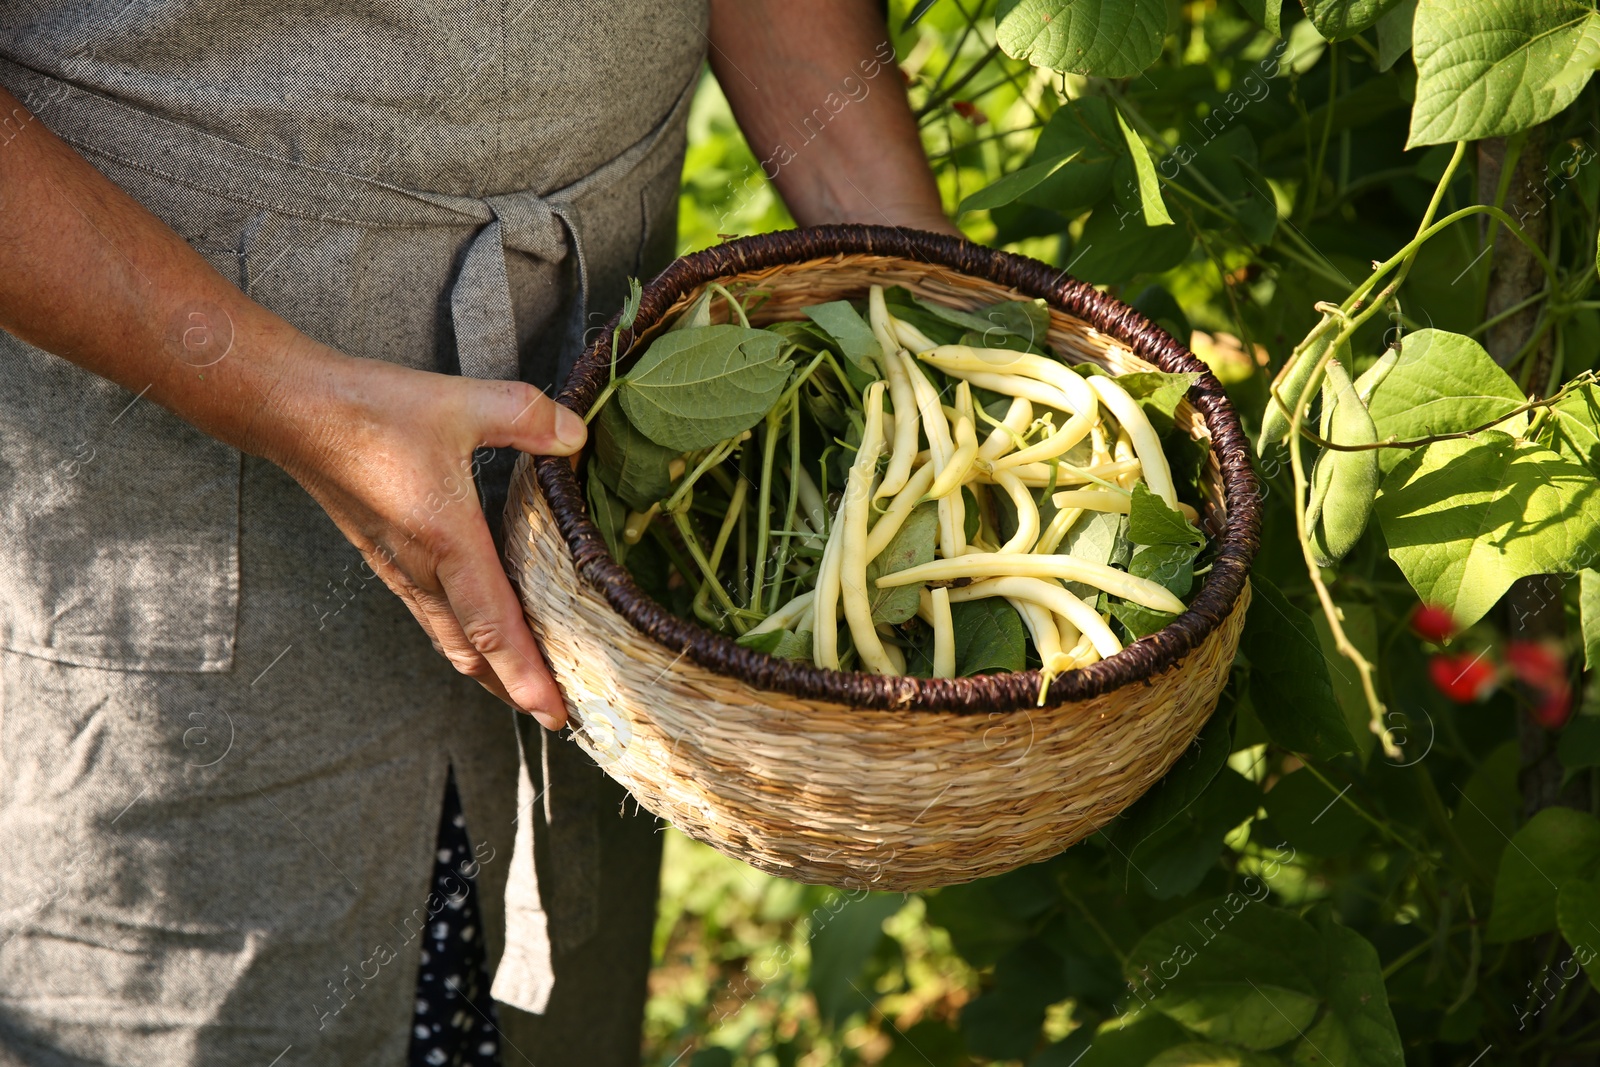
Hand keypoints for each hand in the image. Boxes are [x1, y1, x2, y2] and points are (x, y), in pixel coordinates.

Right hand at [257, 338, 585, 728]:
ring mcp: (399, 570)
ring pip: (450, 640)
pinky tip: (480, 638)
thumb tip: (578, 434)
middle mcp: (421, 570)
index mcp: (446, 542)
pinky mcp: (387, 558)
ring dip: (489, 671)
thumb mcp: (460, 402)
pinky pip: (432, 616)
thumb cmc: (368, 410)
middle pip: (475, 653)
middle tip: (559, 717)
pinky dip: (464, 640)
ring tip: (526, 691)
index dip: (528, 677)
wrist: (290, 412)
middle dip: (516, 690)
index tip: (555, 715)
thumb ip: (526, 417)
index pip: (494, 629)